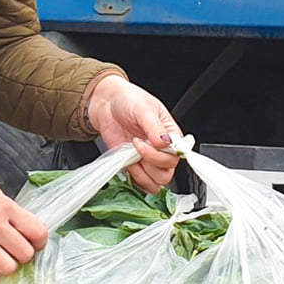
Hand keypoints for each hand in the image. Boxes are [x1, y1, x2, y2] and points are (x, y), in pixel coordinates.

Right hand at [0, 159, 48, 283]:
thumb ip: (12, 213)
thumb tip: (29, 232)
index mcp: (4, 208)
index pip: (37, 232)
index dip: (40, 241)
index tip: (34, 242)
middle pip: (24, 253)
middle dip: (24, 255)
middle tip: (17, 251)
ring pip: (7, 267)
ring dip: (8, 266)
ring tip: (3, 260)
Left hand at [87, 73, 181, 192]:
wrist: (107, 103)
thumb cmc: (129, 100)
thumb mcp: (143, 108)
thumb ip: (154, 127)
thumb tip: (164, 142)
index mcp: (171, 135)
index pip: (176, 156)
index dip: (161, 156)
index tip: (145, 143)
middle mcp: (162, 150)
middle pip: (167, 173)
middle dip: (150, 164)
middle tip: (136, 146)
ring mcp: (147, 160)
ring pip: (155, 183)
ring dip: (142, 174)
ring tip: (131, 154)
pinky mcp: (134, 166)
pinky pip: (140, 183)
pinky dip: (133, 178)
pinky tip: (127, 162)